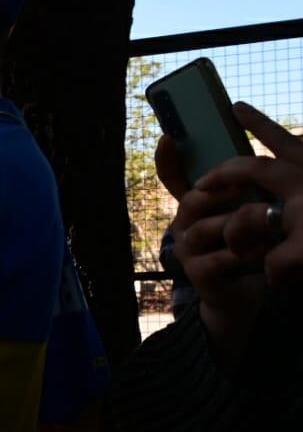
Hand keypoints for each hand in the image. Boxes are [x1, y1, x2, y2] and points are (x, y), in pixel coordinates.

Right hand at [167, 102, 300, 355]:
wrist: (243, 293)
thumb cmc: (247, 246)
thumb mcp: (245, 212)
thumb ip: (244, 189)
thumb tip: (259, 153)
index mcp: (195, 206)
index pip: (173, 178)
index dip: (168, 160)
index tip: (168, 138)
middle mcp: (184, 225)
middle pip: (190, 200)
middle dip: (216, 191)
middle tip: (241, 184)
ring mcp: (188, 250)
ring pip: (203, 228)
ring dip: (234, 224)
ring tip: (261, 222)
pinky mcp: (198, 273)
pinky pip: (217, 258)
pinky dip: (241, 253)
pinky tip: (263, 250)